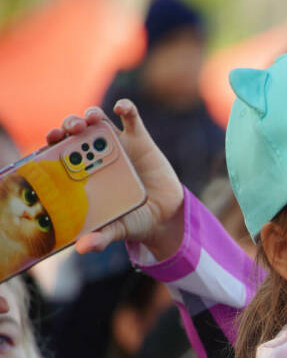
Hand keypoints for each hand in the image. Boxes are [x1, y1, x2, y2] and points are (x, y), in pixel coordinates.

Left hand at [46, 100, 184, 259]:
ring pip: (98, 121)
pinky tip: (121, 108)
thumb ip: (101, 236)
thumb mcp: (117, 229)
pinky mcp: (140, 139)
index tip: (50, 142)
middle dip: (68, 126)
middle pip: (75, 132)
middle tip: (70, 131)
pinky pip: (131, 118)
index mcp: (82, 173)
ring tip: (90, 121)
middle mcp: (95, 155)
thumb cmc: (134, 221)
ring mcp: (117, 145)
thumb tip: (84, 248)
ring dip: (90, 115)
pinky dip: (126, 108)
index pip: (59, 152)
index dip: (51, 143)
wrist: (166, 216)